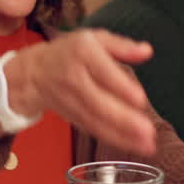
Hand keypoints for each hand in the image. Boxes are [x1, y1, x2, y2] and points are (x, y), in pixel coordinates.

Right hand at [7, 29, 156, 155]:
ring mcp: (70, 101)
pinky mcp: (72, 117)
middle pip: (98, 103)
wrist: (35, 72)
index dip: (121, 87)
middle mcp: (74, 78)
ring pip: (95, 121)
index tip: (141, 100)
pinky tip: (132, 145)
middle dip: (124, 120)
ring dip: (121, 136)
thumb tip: (147, 51)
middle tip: (148, 131)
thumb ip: (122, 46)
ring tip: (146, 145)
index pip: (103, 72)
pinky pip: (92, 129)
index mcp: (82, 52)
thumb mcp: (95, 38)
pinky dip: (112, 139)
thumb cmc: (71, 52)